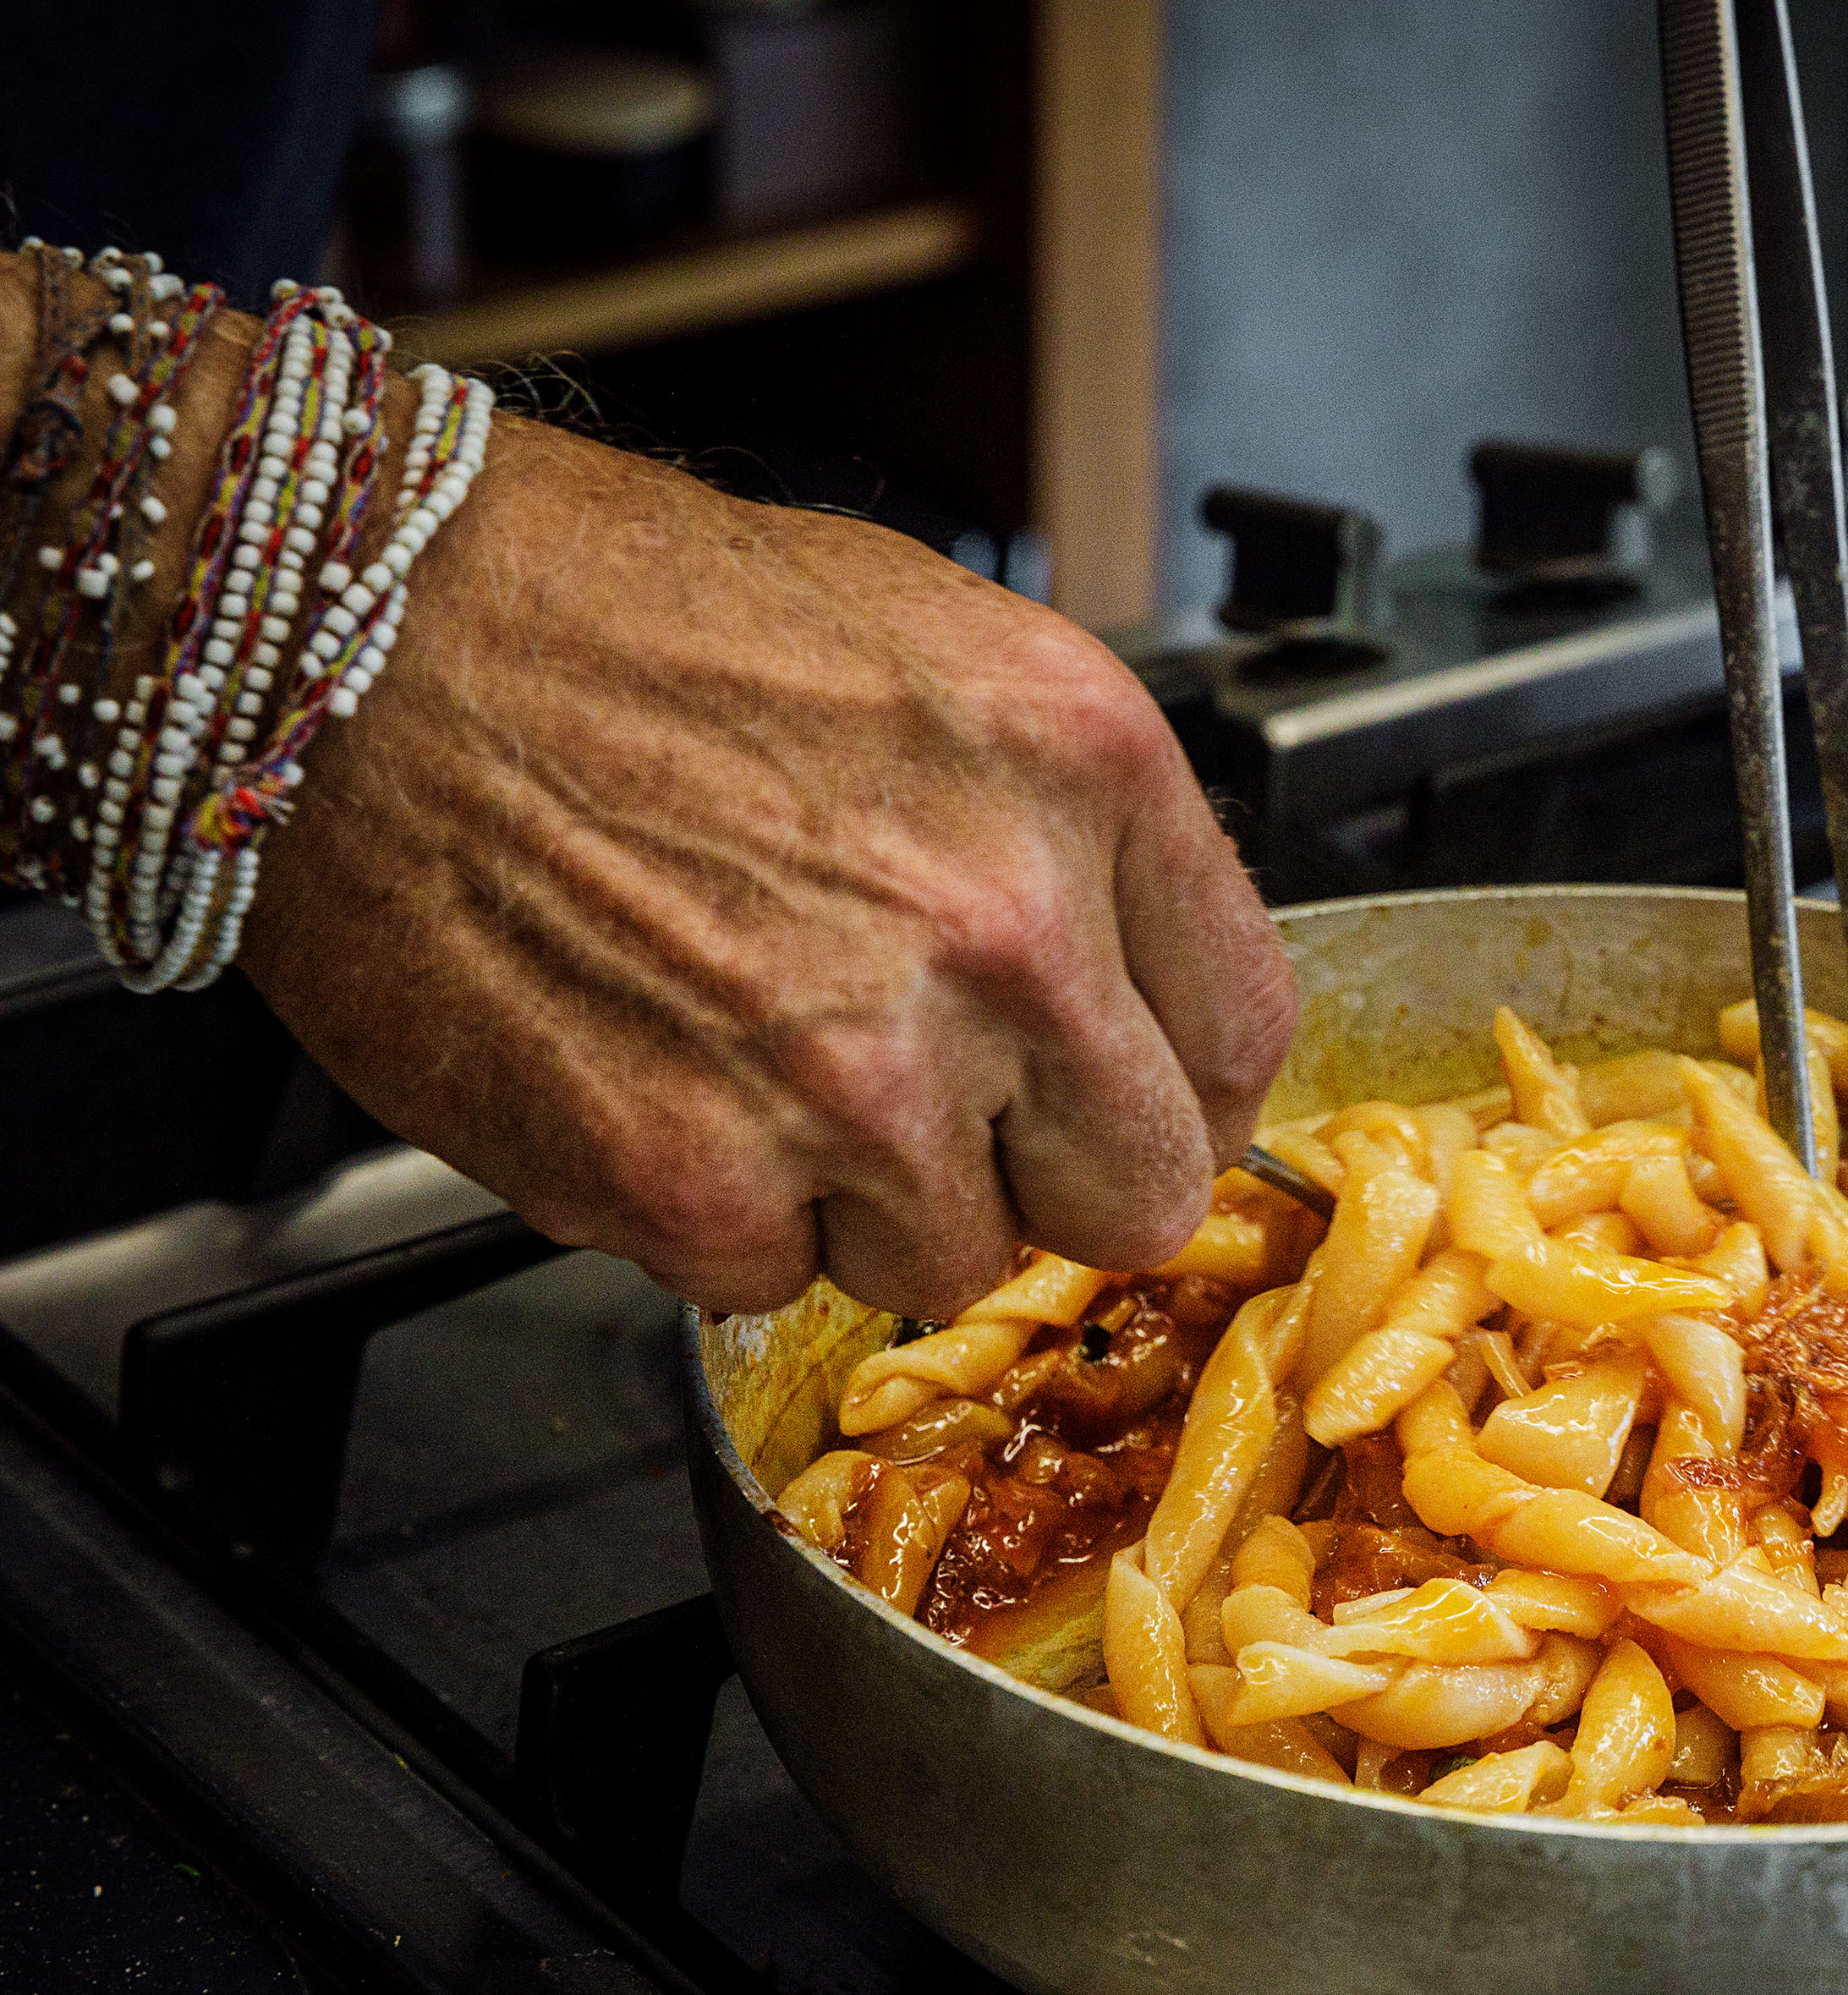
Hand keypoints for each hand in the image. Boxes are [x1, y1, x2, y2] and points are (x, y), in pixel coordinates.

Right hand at [235, 416, 1295, 1316]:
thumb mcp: (937, 655)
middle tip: (943, 1106)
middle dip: (1046, 1172)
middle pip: (1137, 1196)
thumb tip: (1140, 991)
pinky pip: (777, 1283)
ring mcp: (856, 1073)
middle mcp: (1002, 930)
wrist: (358, 635)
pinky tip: (659, 1078)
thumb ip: (1075, 839)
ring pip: (954, 1262)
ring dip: (868, 1199)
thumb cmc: (625, 618)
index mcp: (1086, 770)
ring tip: (757, 1054)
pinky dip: (716, 1216)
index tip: (1125, 1091)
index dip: (1179, 1086)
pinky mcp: (695, 1180)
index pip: (1248, 1035)